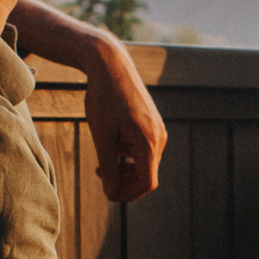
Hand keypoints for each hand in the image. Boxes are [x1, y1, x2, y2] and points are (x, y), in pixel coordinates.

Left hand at [83, 42, 165, 202]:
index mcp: (148, 141)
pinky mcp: (153, 124)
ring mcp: (158, 130)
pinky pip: (145, 149)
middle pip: (147, 175)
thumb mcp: (101, 135)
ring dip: (125, 169)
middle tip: (99, 176)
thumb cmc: (103, 98)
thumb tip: (111, 192)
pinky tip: (111, 145)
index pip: (146, 182)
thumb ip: (108, 165)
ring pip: (145, 163)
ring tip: (101, 163)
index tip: (107, 193)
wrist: (111, 65)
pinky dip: (129, 155)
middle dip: (124, 182)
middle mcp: (159, 137)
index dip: (127, 193)